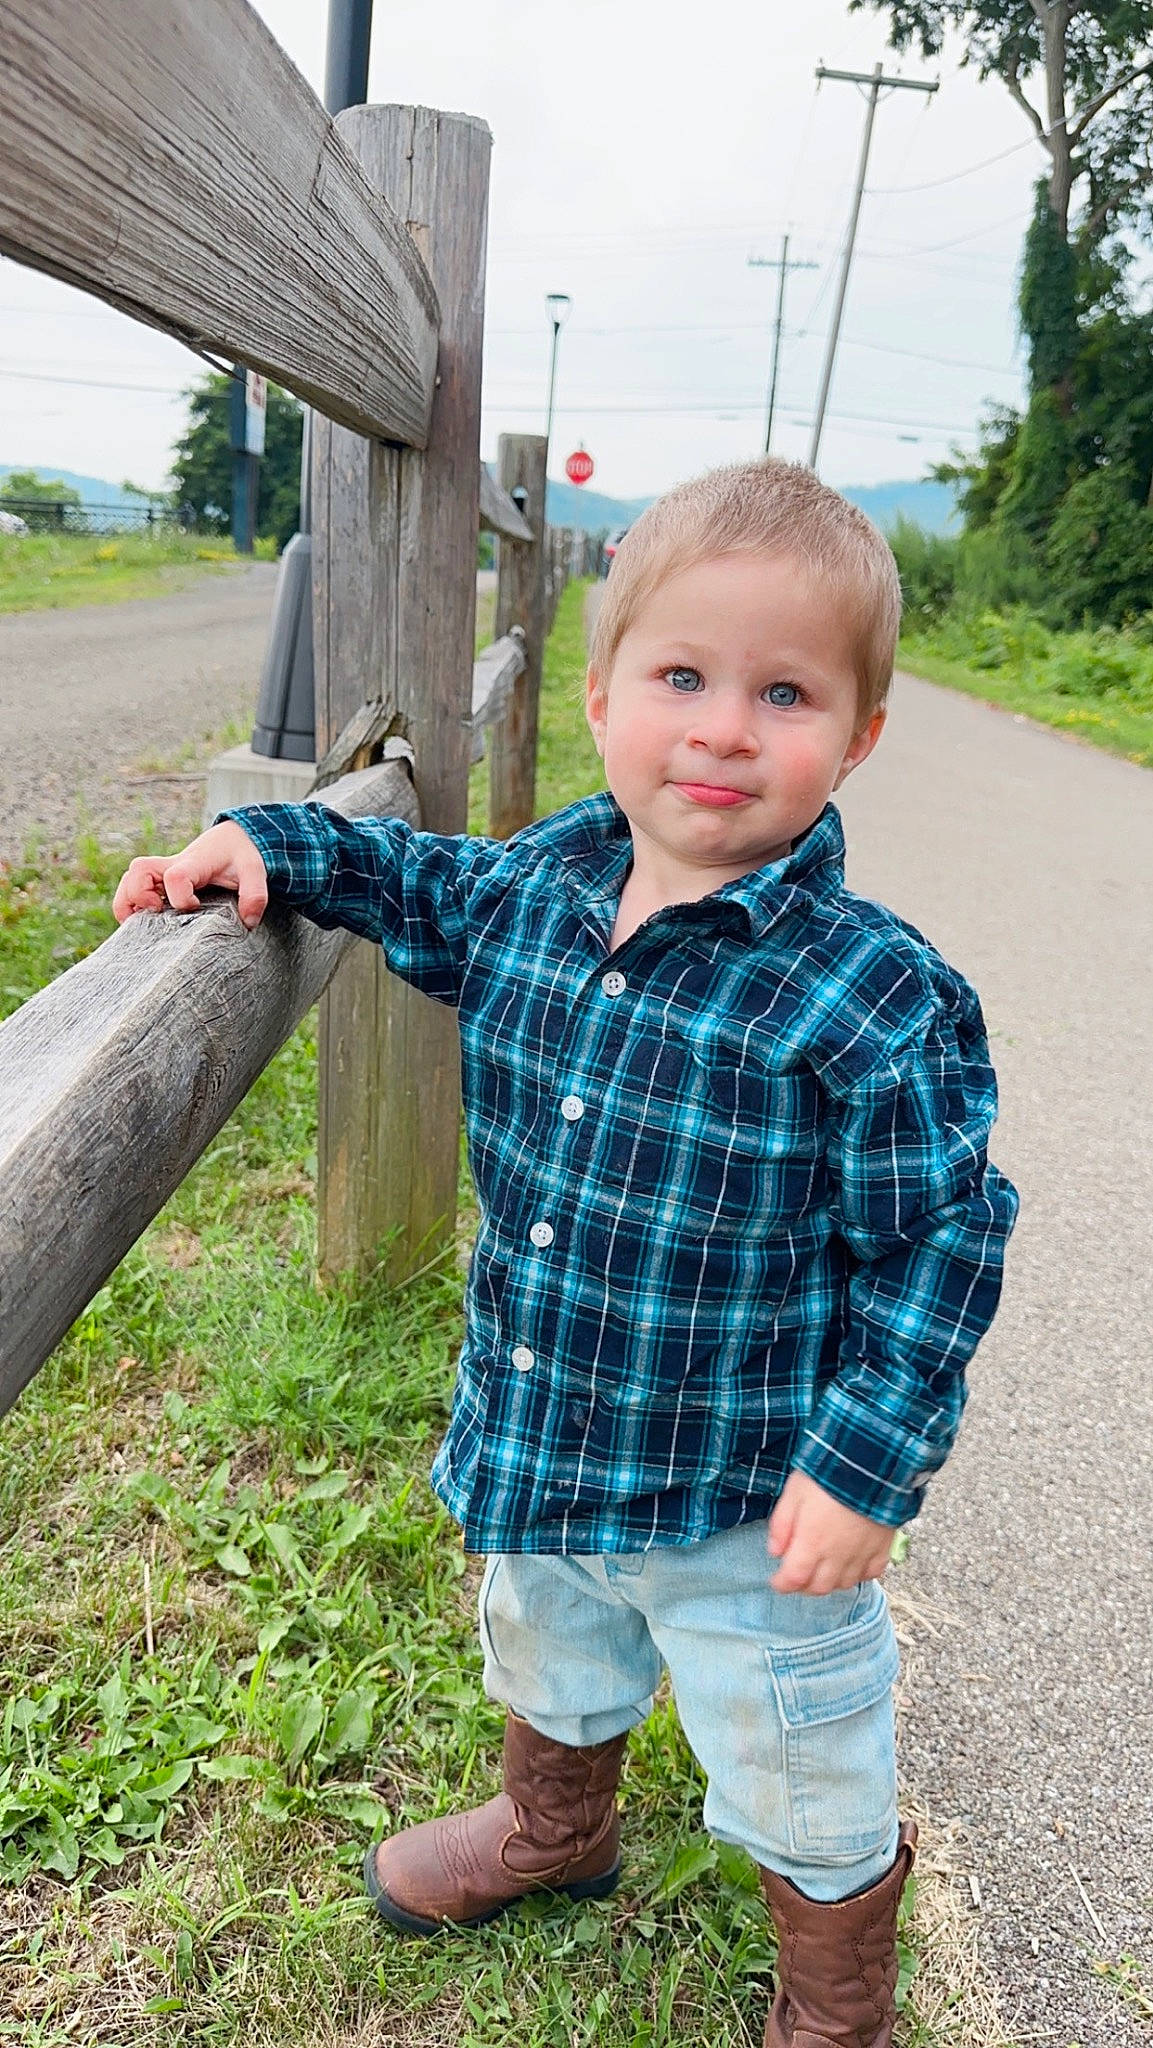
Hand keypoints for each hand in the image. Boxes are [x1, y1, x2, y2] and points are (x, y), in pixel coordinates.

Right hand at [112, 821, 268, 929]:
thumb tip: (248, 922)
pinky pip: (130, 888)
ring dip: (128, 902)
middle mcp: (171, 866)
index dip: (180, 897)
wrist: (231, 839)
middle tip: (160, 912)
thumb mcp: (255, 871)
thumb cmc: (240, 855)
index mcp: (194, 864)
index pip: (176, 877)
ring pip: (128, 880)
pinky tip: (145, 920)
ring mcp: (161, 873)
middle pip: (137, 873)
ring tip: (145, 920)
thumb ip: (255, 895)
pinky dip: (129, 904)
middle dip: (140, 897)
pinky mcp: (158, 880)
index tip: (195, 907)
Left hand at [767, 1470, 895, 1595]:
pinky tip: (852, 1565)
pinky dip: (860, 1575)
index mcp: (812, 1542)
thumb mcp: (793, 1492)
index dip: (782, 1584)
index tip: (776, 1580)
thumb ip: (781, 1524)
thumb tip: (775, 1552)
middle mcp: (837, 1555)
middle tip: (797, 1575)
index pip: (794, 1579)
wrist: (871, 1462)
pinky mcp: (883, 1546)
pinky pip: (872, 1573)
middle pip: (819, 1587)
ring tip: (821, 1570)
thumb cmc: (828, 1474)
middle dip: (803, 1586)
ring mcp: (862, 1553)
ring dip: (830, 1582)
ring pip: (844, 1584)